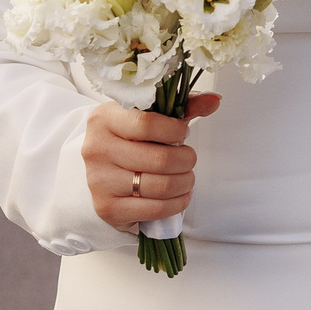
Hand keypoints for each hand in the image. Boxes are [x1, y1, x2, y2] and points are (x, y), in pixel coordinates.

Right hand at [81, 94, 220, 229]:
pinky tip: (179, 195)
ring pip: (160, 186)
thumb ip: (182, 107)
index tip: (182, 133)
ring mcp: (99, 181)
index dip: (174, 130)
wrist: (100, 170)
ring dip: (185, 183)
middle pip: (159, 159)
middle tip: (188, 158)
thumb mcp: (150, 117)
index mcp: (104, 119)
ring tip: (186, 177)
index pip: (146, 124)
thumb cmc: (129, 140)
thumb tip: (214, 100)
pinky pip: (155, 209)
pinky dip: (177, 203)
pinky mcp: (107, 208)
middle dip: (186, 160)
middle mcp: (96, 149)